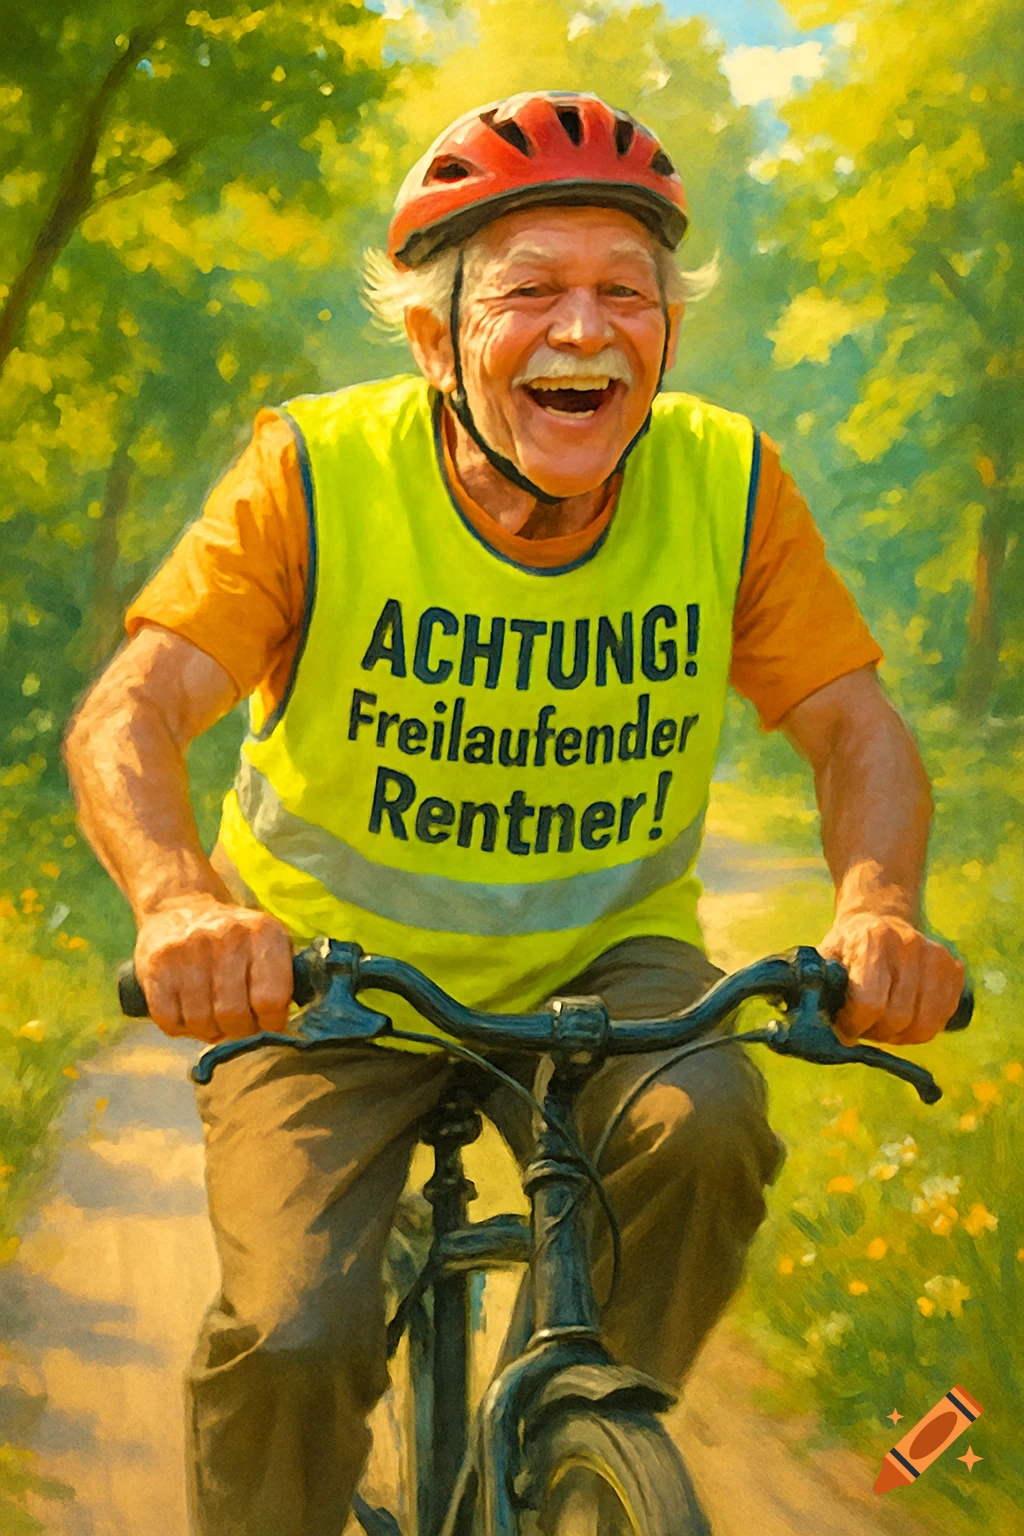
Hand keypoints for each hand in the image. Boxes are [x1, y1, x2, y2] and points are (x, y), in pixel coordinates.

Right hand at [134, 898, 293, 1042]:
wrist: (180, 907)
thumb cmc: (235, 940)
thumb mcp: (268, 944)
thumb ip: (284, 981)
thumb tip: (282, 1028)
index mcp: (264, 933)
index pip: (272, 999)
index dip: (271, 1022)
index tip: (266, 1023)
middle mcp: (226, 937)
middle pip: (234, 1015)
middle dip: (238, 1031)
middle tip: (236, 1025)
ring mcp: (187, 951)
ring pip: (201, 1022)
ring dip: (208, 1031)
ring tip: (212, 1019)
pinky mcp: (156, 965)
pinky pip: (169, 1021)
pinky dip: (179, 1027)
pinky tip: (186, 1013)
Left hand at [819, 911, 964, 1045]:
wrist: (880, 918)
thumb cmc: (846, 948)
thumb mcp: (823, 960)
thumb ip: (816, 990)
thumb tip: (810, 1026)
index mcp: (871, 940)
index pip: (869, 1004)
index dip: (853, 1024)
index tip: (844, 1023)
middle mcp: (908, 944)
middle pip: (898, 1019)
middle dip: (876, 1032)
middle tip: (864, 1023)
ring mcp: (935, 955)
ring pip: (925, 1026)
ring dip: (900, 1035)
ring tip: (883, 1021)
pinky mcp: (953, 968)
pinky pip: (943, 1019)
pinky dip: (922, 1027)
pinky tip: (905, 1015)